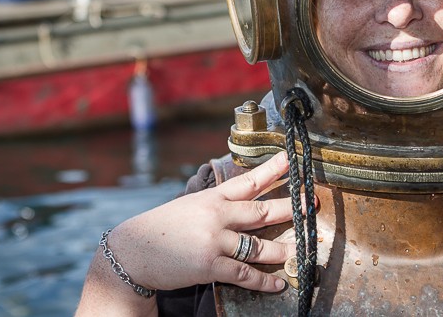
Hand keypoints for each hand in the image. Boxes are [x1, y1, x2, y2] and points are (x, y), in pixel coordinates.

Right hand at [106, 151, 296, 292]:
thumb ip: (217, 204)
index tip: (292, 158)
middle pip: (263, 210)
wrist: (132, 252)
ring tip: (300, 251)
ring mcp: (214, 241)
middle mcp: (216, 216)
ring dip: (282, 250)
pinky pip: (245, 274)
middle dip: (291, 207)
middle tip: (310, 204)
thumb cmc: (163, 228)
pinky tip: (278, 283)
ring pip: (259, 246)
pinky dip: (264, 281)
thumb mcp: (191, 206)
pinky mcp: (209, 265)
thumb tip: (243, 200)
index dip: (273, 168)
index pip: (249, 180)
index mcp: (212, 198)